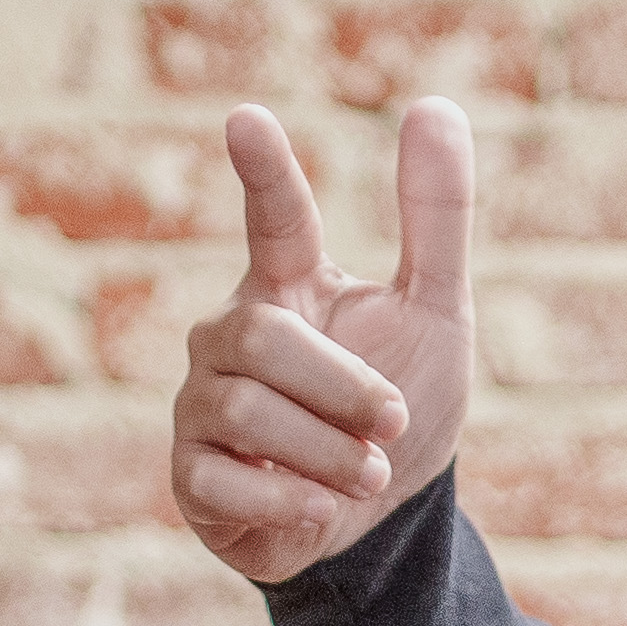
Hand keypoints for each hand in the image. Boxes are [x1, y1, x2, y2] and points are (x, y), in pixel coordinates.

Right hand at [172, 95, 475, 586]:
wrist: (374, 521)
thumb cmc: (395, 407)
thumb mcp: (437, 316)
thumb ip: (436, 222)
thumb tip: (434, 104)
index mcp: (289, 285)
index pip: (275, 218)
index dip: (265, 173)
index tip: (246, 119)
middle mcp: (230, 335)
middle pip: (263, 340)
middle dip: (342, 388)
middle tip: (395, 423)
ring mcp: (200, 405)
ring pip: (246, 412)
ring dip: (329, 452)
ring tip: (368, 474)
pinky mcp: (190, 479)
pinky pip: (222, 483)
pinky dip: (287, 502)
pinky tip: (319, 510)